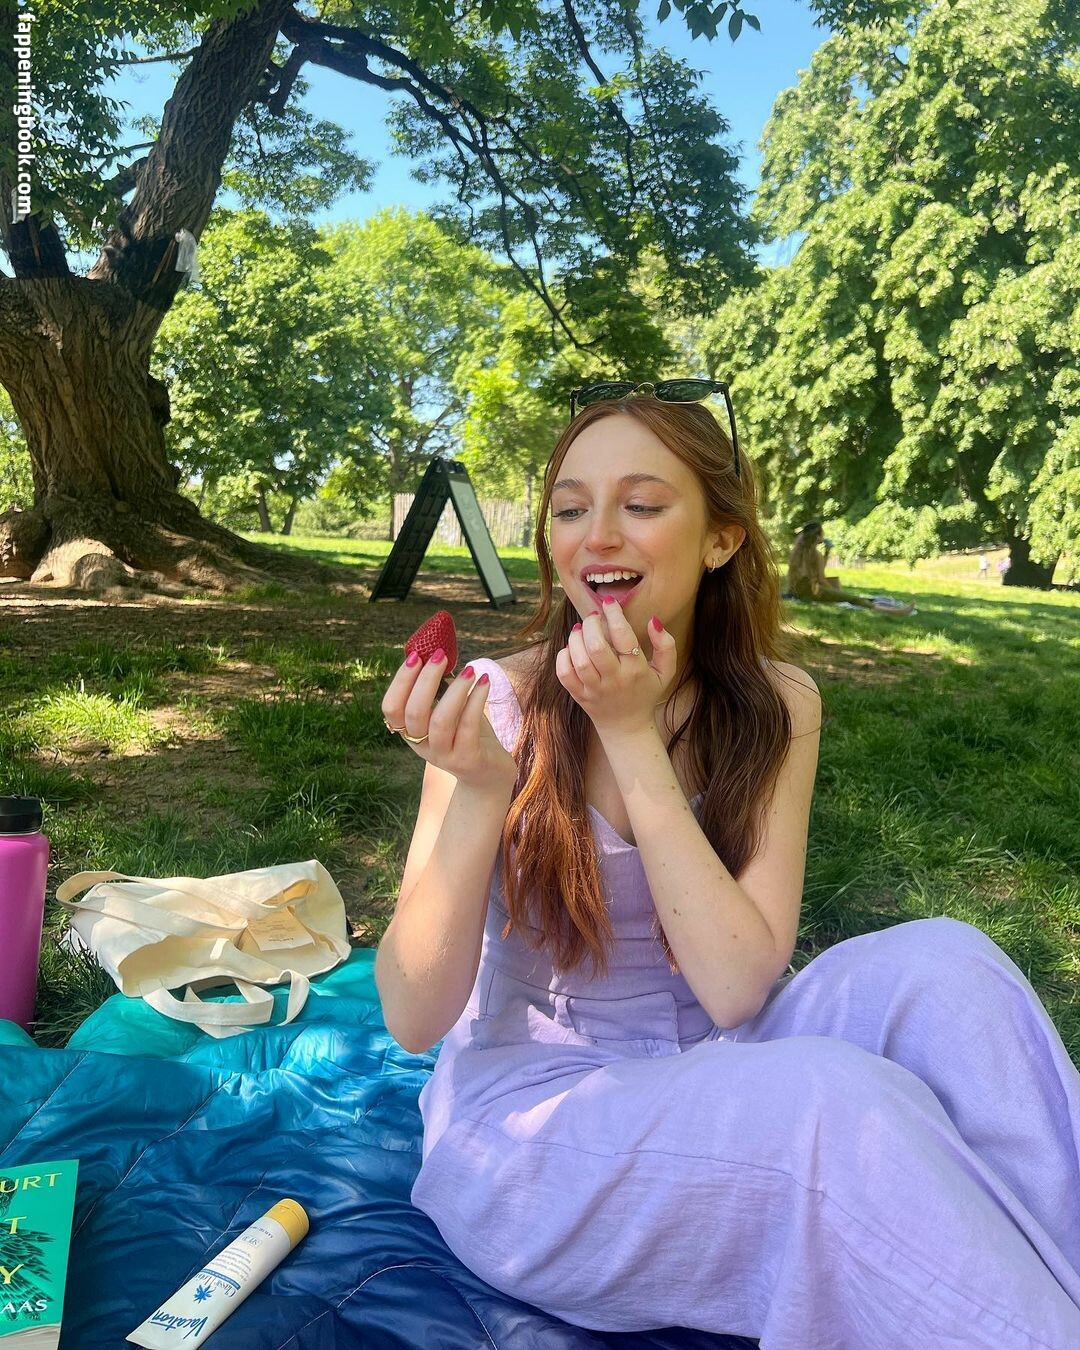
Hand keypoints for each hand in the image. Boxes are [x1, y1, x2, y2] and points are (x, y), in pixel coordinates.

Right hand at [381, 654, 517, 791]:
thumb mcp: (449, 710)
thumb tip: (437, 650)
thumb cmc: (467, 734)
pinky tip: (485, 682)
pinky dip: (476, 700)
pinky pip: (468, 727)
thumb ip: (440, 689)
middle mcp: (422, 746)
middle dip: (426, 680)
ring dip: (455, 691)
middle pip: (413, 713)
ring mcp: (444, 756)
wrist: (489, 774)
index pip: (391, 709)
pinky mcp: (467, 760)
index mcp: (410, 732)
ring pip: (440, 721)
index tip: (415, 655)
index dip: (400, 682)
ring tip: (470, 670)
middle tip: (441, 655)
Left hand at [555, 598, 676, 737]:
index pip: (623, 636)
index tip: (610, 603)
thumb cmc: (646, 693)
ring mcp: (594, 689)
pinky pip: (564, 674)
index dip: (614, 614)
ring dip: (576, 637)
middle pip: (596, 647)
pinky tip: (571, 648)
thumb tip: (653, 620)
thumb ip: (666, 645)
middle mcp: (614, 680)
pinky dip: (563, 657)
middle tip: (593, 616)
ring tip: (580, 629)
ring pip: (579, 659)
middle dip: (592, 624)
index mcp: (636, 671)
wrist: (627, 727)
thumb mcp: (665, 671)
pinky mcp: (579, 695)